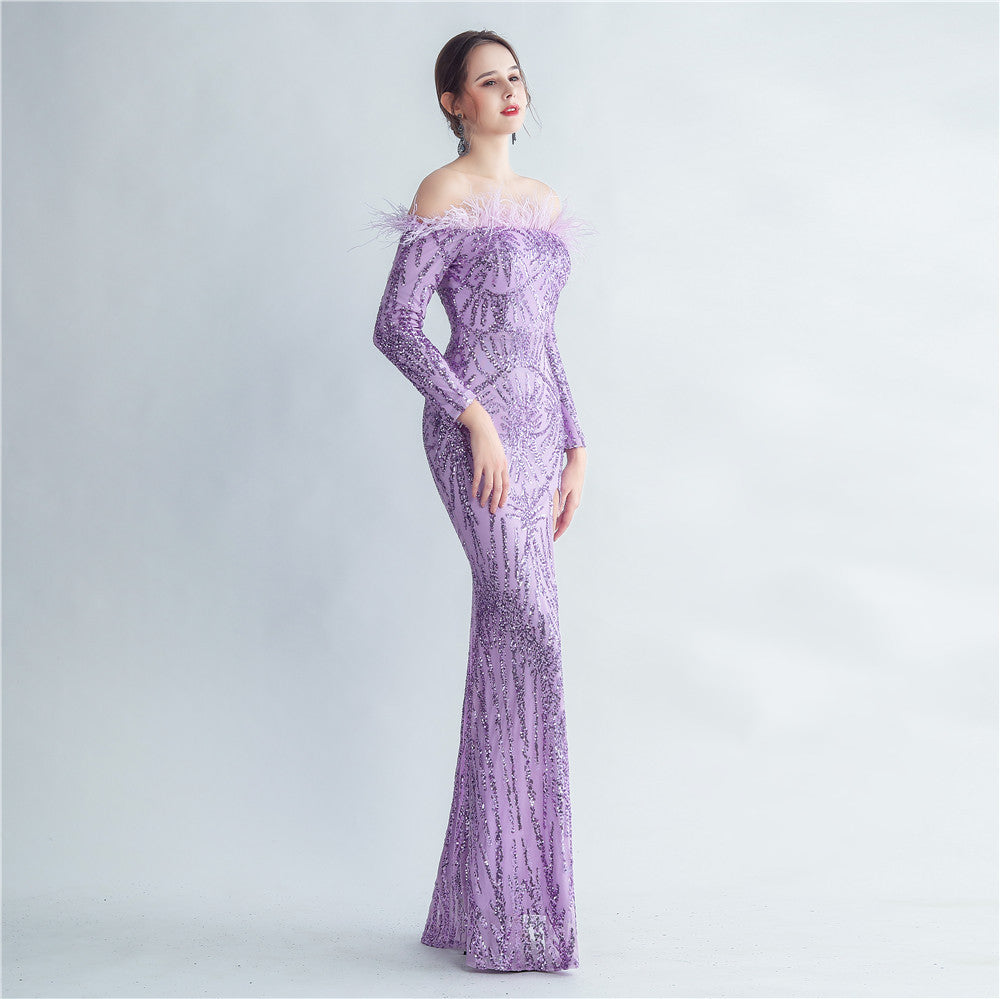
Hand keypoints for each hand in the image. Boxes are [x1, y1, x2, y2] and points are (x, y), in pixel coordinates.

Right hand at [459, 400, 508, 514]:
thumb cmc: (490, 440)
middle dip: (496, 501)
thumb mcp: (499, 452)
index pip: (506, 485)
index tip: (501, 504)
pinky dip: (476, 488)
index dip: (504, 496)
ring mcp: (489, 465)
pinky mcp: (479, 462)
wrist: (483, 428)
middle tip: (493, 510)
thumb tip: (497, 474)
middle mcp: (498, 466)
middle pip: (498, 488)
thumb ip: (499, 464)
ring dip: (486, 497)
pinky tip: (473, 494)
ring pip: (489, 486)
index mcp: (504, 465)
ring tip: (483, 505)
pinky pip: (478, 479)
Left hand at [553, 447, 586, 540]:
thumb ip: (559, 502)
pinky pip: (565, 507)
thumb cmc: (569, 474)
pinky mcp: (572, 494)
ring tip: (550, 527)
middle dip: (558, 528)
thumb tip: (555, 515)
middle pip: (565, 520)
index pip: (565, 522)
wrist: (578, 463)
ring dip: (558, 521)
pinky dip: (559, 513)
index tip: (553, 539)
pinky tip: (553, 513)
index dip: (559, 531)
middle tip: (549, 535)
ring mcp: (574, 499)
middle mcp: (574, 503)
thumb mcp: (562, 489)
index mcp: (572, 503)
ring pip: (565, 514)